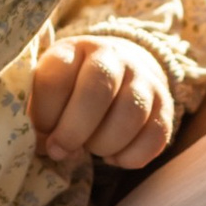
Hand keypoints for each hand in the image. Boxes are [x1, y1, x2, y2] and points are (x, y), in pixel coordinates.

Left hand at [28, 34, 177, 168]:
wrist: (123, 67)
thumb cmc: (75, 86)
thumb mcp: (51, 88)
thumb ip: (41, 113)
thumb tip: (48, 148)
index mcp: (75, 50)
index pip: (56, 79)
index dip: (44, 114)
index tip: (42, 131)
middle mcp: (113, 57)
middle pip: (97, 92)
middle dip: (74, 131)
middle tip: (60, 150)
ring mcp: (143, 80)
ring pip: (130, 116)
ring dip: (104, 145)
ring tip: (91, 148)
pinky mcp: (165, 106)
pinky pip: (154, 137)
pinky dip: (130, 156)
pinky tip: (114, 156)